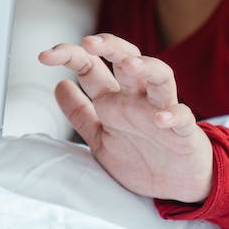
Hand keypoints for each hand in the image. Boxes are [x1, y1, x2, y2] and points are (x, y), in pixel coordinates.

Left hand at [38, 33, 212, 202]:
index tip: (44, 56)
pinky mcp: (184, 133)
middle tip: (88, 42)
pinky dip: (173, 114)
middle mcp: (137, 99)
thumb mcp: (99, 137)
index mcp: (114, 99)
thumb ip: (79, 113)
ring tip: (130, 64)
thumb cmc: (140, 158)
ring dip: (147, 67)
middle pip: (127, 59)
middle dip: (109, 46)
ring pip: (160, 78)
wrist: (177, 187)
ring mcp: (161, 112)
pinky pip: (182, 118)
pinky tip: (161, 117)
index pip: (91, 66)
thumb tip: (58, 84)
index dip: (69, 55)